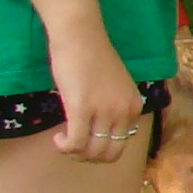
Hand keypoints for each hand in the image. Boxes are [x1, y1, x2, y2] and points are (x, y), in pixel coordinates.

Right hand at [47, 20, 145, 163]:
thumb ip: (112, 108)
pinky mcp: (82, 108)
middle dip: (90, 157)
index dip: (101, 149)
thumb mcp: (113, 87)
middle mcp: (124, 112)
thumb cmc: (92, 56)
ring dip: (75, 154)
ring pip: (93, 152)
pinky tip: (58, 138)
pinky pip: (76, 143)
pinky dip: (65, 147)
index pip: (122, 144)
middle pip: (110, 154)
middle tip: (73, 147)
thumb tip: (98, 132)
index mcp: (134, 107)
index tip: (85, 141)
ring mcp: (104, 111)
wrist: (80, 35)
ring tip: (64, 142)